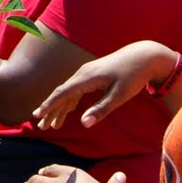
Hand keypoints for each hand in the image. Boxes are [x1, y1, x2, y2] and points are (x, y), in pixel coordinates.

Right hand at [33, 40, 172, 129]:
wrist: (143, 56)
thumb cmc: (133, 76)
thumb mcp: (119, 95)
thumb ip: (101, 109)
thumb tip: (84, 124)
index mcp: (87, 78)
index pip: (62, 94)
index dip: (48, 106)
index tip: (37, 116)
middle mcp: (82, 74)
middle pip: (61, 94)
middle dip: (50, 110)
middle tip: (40, 126)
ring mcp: (86, 73)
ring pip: (67, 93)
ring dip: (58, 108)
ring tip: (52, 125)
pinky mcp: (92, 75)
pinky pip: (75, 90)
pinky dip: (69, 102)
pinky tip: (66, 112)